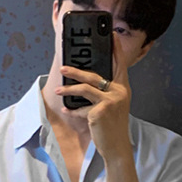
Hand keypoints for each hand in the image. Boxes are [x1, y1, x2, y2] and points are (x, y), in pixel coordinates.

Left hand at [56, 36, 133, 162]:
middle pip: (94, 75)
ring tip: (57, 88)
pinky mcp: (100, 112)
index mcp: (123, 88)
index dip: (115, 49)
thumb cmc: (113, 126)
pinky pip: (81, 108)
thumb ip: (104, 93)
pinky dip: (73, 111)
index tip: (112, 35)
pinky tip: (67, 110)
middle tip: (62, 67)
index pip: (119, 64)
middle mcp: (119, 92)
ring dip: (68, 88)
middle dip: (76, 71)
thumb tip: (84, 82)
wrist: (117, 147)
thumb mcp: (113, 106)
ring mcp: (110, 101)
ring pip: (84, 88)